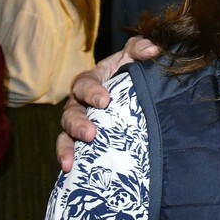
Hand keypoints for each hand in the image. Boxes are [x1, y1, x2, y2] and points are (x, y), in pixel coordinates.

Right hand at [55, 36, 161, 171]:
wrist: (136, 93)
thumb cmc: (131, 72)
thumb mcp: (135, 57)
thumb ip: (141, 48)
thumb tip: (153, 49)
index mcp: (91, 81)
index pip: (84, 83)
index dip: (91, 92)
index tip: (105, 101)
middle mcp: (80, 103)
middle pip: (71, 112)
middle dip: (78, 124)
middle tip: (90, 134)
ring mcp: (80, 124)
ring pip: (66, 134)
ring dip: (68, 146)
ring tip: (73, 160)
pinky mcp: (83, 141)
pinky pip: (70, 150)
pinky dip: (67, 159)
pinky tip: (70, 170)